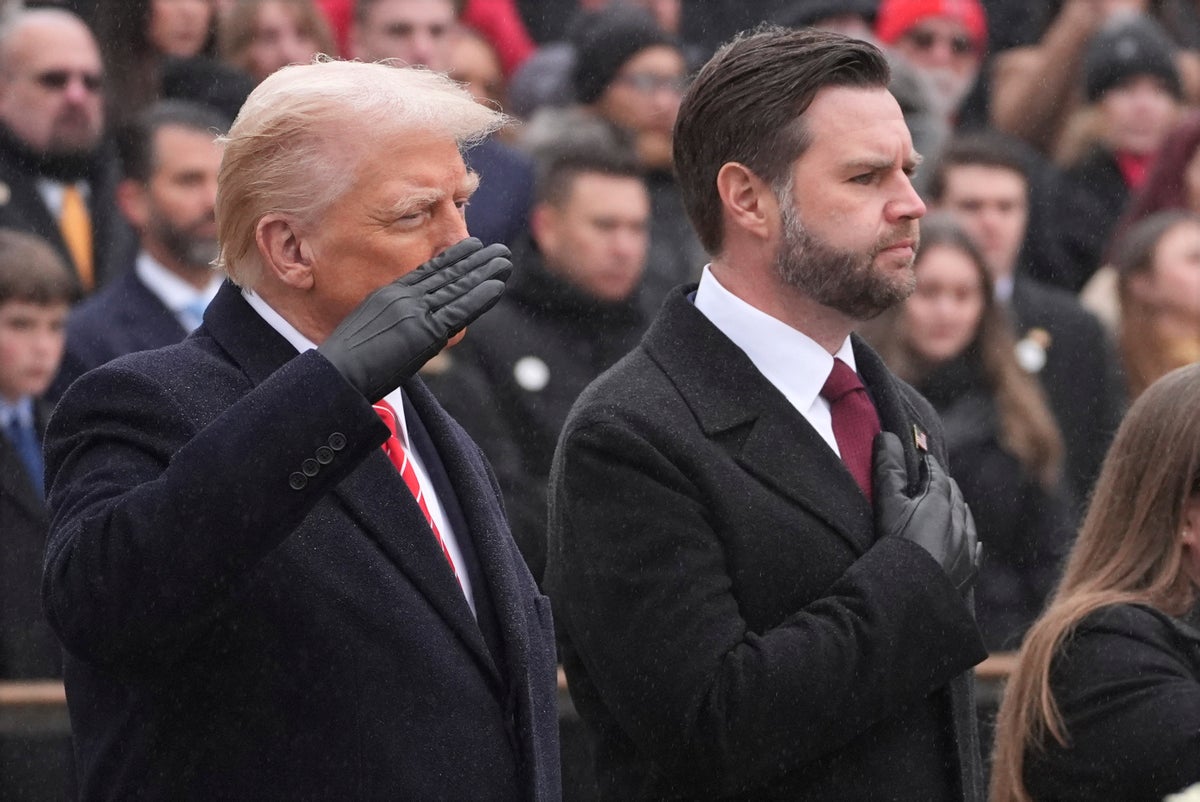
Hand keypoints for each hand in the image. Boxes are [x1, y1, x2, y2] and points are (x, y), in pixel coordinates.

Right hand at [318, 238, 510, 400]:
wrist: (337, 375)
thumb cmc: (344, 365)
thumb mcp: (366, 334)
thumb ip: (389, 326)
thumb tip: (405, 334)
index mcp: (387, 295)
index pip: (426, 273)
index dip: (451, 259)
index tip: (470, 247)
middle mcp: (402, 298)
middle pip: (445, 275)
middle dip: (474, 261)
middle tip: (496, 249)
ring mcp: (414, 312)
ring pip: (457, 287)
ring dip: (485, 273)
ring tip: (504, 260)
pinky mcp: (425, 331)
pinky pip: (459, 310)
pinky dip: (480, 297)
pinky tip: (497, 286)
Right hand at [873, 432, 980, 592]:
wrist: (912, 592)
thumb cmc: (896, 544)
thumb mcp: (888, 503)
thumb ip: (888, 468)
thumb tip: (887, 435)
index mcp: (940, 501)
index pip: (936, 474)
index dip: (927, 466)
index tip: (922, 461)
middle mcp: (959, 520)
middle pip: (954, 495)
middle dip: (944, 486)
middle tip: (933, 482)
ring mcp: (966, 547)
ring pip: (966, 520)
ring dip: (957, 510)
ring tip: (950, 507)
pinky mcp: (969, 570)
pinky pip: (973, 548)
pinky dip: (968, 539)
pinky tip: (967, 541)